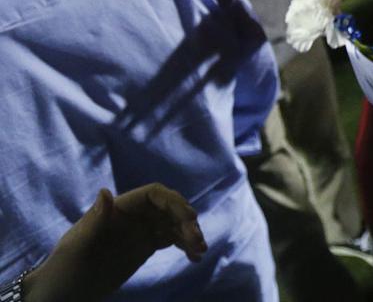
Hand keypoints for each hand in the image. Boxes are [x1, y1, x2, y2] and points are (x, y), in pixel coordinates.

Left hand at [23, 184, 205, 301]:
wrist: (62, 294)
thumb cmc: (64, 268)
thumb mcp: (77, 245)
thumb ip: (95, 220)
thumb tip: (105, 192)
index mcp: (119, 209)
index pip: (154, 194)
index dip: (174, 202)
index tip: (189, 218)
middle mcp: (133, 216)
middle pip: (169, 208)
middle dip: (186, 220)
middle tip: (198, 240)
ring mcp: (140, 231)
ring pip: (173, 224)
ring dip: (190, 233)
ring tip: (200, 250)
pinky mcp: (144, 247)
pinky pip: (171, 240)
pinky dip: (185, 245)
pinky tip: (195, 257)